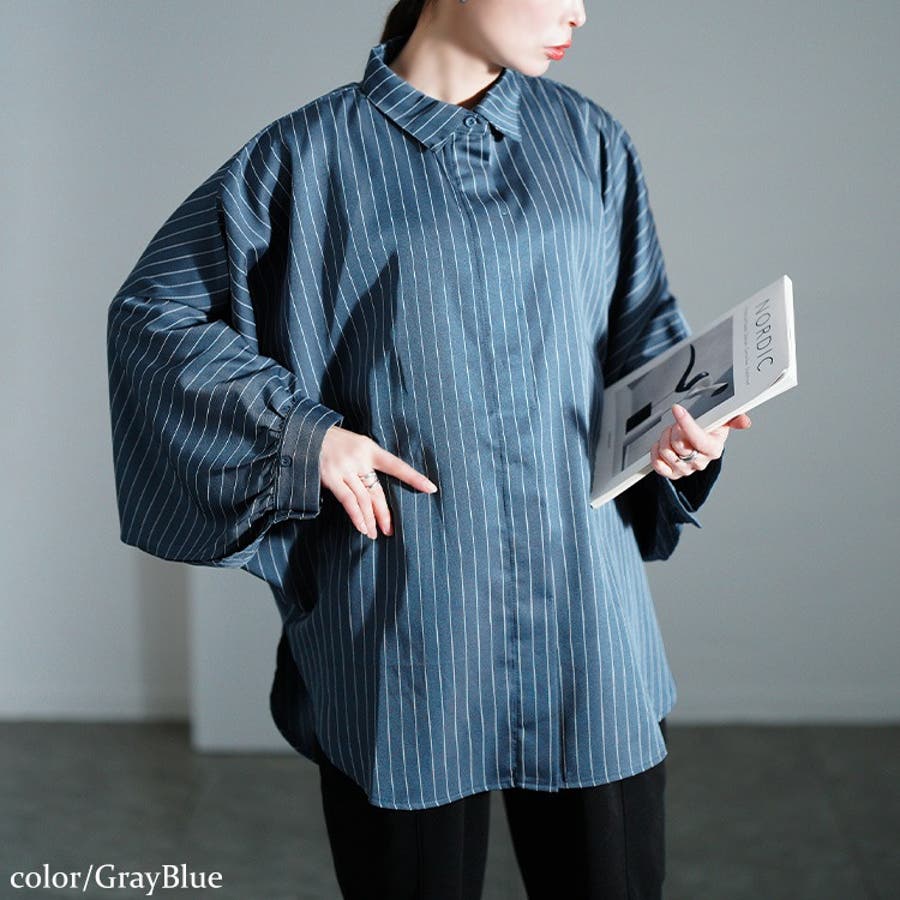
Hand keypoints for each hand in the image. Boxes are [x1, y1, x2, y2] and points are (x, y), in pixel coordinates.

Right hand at [319, 425, 437, 538]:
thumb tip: (376, 490)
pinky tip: (363, 528)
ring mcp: (345, 468)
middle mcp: (360, 458)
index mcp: (369, 448)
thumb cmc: (332, 441)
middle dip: (385, 513)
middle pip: (378, 491)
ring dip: (371, 519)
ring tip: (375, 534)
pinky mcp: (331, 477)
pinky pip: (349, 501)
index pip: (397, 465)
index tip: (431, 488)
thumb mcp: (354, 444)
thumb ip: (366, 463)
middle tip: (391, 530)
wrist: (304, 433)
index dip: (414, 477)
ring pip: (364, 499)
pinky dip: (357, 516)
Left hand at [650, 403, 751, 479]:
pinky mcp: (673, 473)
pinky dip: (655, 453)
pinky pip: (658, 465)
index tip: (677, 409)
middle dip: (673, 430)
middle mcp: (700, 462)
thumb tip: (745, 422)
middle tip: (676, 424)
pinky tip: (661, 445)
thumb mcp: (722, 421)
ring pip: (666, 453)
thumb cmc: (709, 431)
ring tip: (670, 433)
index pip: (698, 439)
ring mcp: (686, 469)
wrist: (700, 444)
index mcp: (713, 449)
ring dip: (664, 439)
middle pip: (679, 446)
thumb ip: (733, 418)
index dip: (686, 424)